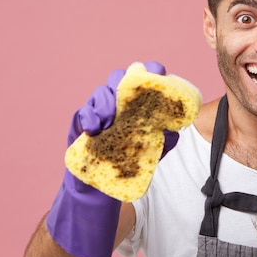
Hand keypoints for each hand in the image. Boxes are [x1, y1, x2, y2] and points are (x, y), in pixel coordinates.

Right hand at [47, 61, 176, 256]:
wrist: (100, 184)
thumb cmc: (129, 159)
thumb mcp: (152, 152)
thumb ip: (165, 141)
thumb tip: (173, 131)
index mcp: (138, 103)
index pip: (146, 78)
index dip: (153, 71)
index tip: (158, 76)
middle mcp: (119, 101)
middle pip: (121, 77)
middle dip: (125, 82)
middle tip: (129, 96)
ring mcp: (100, 109)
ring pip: (102, 92)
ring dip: (106, 102)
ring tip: (109, 120)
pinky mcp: (83, 120)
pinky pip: (84, 111)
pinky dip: (89, 117)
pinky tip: (93, 129)